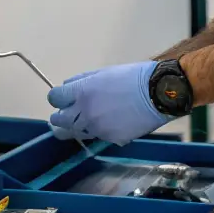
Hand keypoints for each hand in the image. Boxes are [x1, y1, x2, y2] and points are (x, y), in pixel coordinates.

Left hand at [47, 61, 164, 145]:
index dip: (58, 98)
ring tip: (88, 120)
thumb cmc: (133, 77)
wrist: (158, 93)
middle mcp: (85, 112)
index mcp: (82, 92)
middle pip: (58, 120)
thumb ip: (82, 81)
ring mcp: (96, 128)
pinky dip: (101, 131)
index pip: (54, 98)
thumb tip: (68, 87)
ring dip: (78, 126)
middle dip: (61, 116)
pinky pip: (98, 136)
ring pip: (75, 132)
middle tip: (68, 114)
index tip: (63, 99)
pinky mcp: (109, 139)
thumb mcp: (104, 73)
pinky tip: (111, 123)